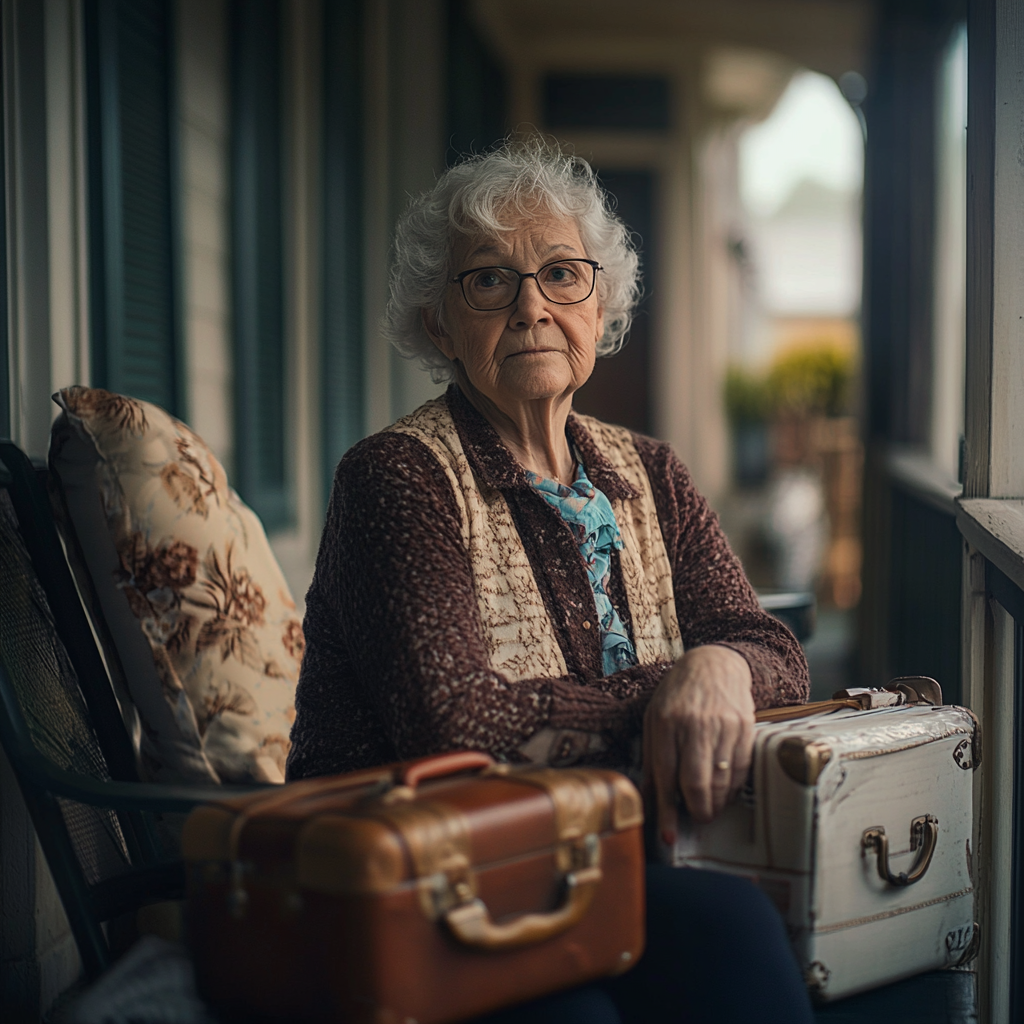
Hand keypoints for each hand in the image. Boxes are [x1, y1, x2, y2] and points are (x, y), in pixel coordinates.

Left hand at [643, 645, 754, 840]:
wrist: (714, 664)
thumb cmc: (677, 695)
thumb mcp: (654, 720)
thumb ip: (652, 758)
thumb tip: (649, 800)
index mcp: (665, 723)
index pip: (666, 776)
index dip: (667, 811)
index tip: (668, 837)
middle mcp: (694, 724)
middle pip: (696, 783)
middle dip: (697, 811)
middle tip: (696, 820)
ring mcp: (722, 726)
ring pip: (721, 780)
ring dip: (716, 803)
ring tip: (709, 807)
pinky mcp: (745, 728)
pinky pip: (741, 769)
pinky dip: (732, 788)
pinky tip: (725, 791)